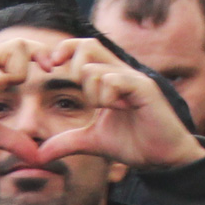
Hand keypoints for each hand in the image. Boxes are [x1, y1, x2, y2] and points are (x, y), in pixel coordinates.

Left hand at [33, 38, 204, 171]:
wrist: (165, 159)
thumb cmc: (135, 143)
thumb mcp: (93, 141)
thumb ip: (67, 141)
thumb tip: (40, 154)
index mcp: (110, 77)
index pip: (82, 46)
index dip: (63, 50)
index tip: (50, 68)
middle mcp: (122, 72)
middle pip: (87, 45)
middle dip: (73, 69)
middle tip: (84, 96)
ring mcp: (134, 78)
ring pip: (94, 69)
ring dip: (92, 93)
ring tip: (108, 108)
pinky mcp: (144, 89)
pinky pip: (114, 80)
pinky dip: (107, 96)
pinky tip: (119, 108)